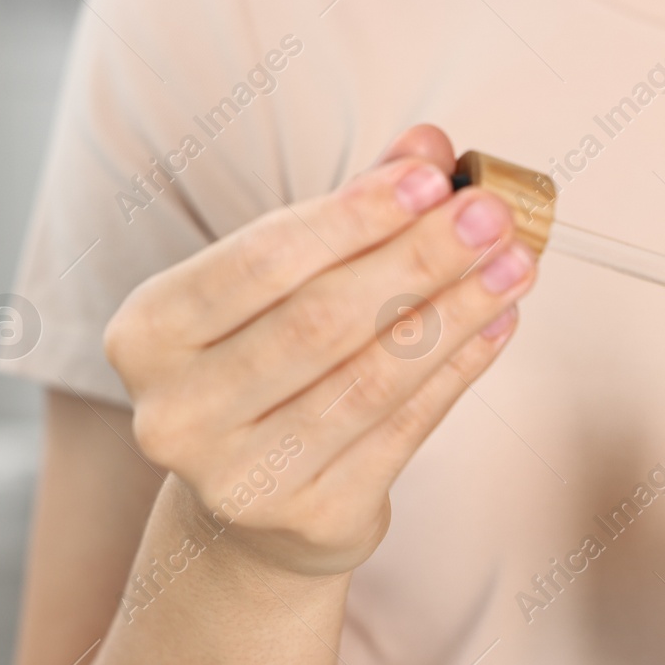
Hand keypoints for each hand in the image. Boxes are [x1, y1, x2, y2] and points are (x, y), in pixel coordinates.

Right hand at [104, 125, 536, 575]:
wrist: (255, 511)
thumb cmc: (270, 370)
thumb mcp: (285, 288)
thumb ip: (350, 215)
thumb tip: (429, 146)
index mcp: (149, 334)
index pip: (263, 260)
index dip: (354, 217)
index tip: (434, 178)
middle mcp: (178, 412)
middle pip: (321, 321)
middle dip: (419, 259)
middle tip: (493, 217)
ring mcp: (240, 477)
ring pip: (371, 379)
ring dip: (455, 313)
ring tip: (515, 266)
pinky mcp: (311, 518)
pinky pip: (404, 431)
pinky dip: (459, 372)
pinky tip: (498, 325)